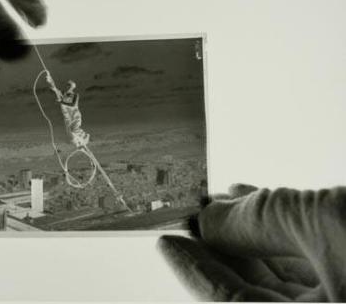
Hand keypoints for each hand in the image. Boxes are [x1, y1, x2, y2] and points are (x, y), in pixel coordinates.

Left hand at [158, 184, 345, 300]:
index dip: (194, 270)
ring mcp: (341, 297)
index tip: (168, 242)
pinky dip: (280, 235)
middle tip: (194, 216)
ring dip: (248, 235)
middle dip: (219, 246)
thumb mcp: (321, 221)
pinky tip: (262, 203)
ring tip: (222, 203)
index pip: (230, 303)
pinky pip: (306, 265)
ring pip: (281, 277)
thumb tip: (209, 219)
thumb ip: (256, 222)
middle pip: (254, 291)